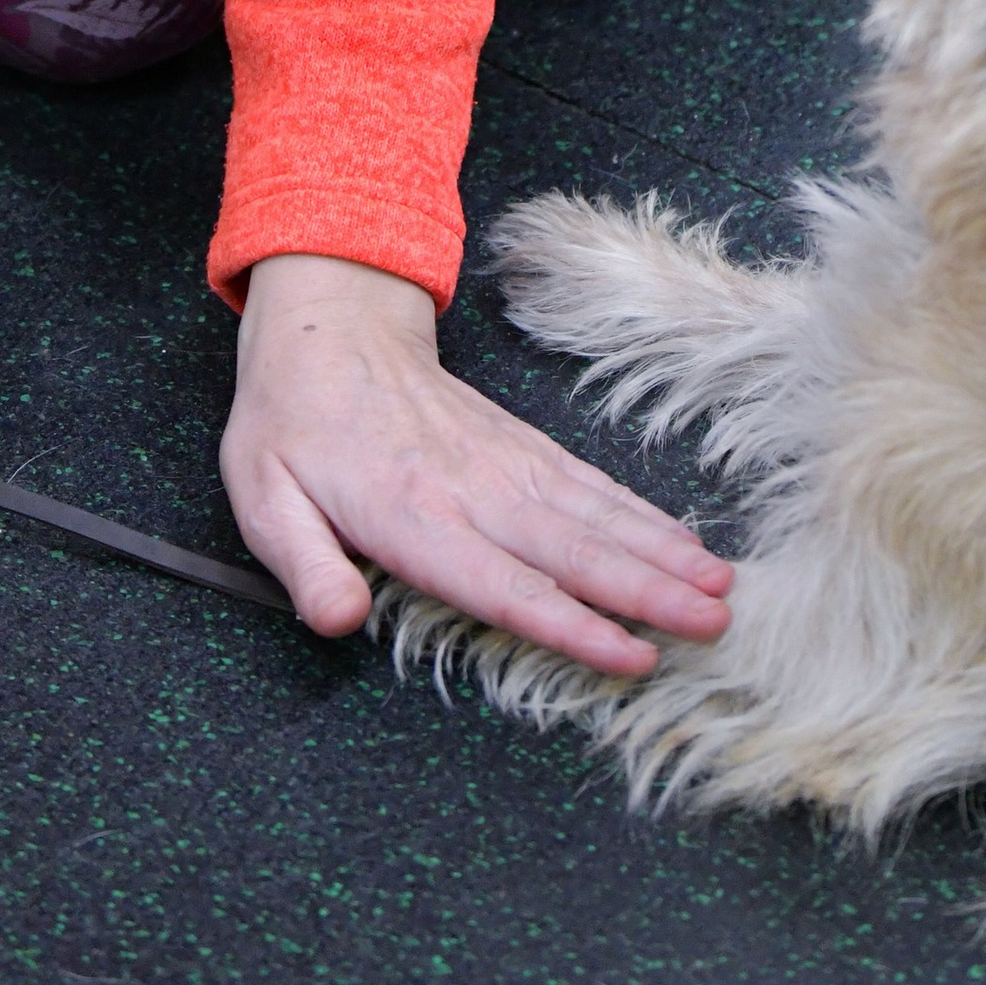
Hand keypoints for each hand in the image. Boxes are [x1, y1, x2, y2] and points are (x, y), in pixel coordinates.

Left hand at [223, 254, 734, 675]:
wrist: (330, 329)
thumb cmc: (293, 425)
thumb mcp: (265, 499)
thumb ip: (305, 566)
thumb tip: (337, 621)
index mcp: (412, 516)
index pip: (505, 584)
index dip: (573, 625)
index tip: (633, 655)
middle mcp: (474, 489)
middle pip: (575, 550)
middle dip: (651, 590)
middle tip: (715, 622)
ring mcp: (505, 462)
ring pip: (596, 515)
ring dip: (663, 552)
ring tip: (720, 587)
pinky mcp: (520, 446)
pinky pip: (589, 484)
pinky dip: (642, 514)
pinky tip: (680, 540)